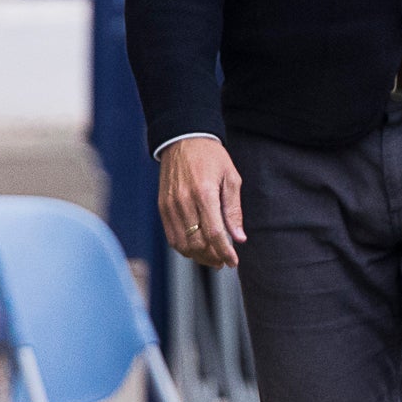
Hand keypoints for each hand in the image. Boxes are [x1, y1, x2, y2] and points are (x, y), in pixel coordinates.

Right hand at [158, 137, 247, 268]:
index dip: (225, 252)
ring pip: (182, 244)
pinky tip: (196, 248)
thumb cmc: (210, 156)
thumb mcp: (231, 178)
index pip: (214, 233)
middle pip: (197, 243)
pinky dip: (184, 248)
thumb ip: (234, 210)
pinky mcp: (162, 207)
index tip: (233, 262)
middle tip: (224, 260)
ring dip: (198, 256)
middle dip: (212, 257)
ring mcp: (170, 205)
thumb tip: (239, 238)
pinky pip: (171, 236)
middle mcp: (184, 201)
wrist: (183, 139)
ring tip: (212, 257)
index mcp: (204, 192)